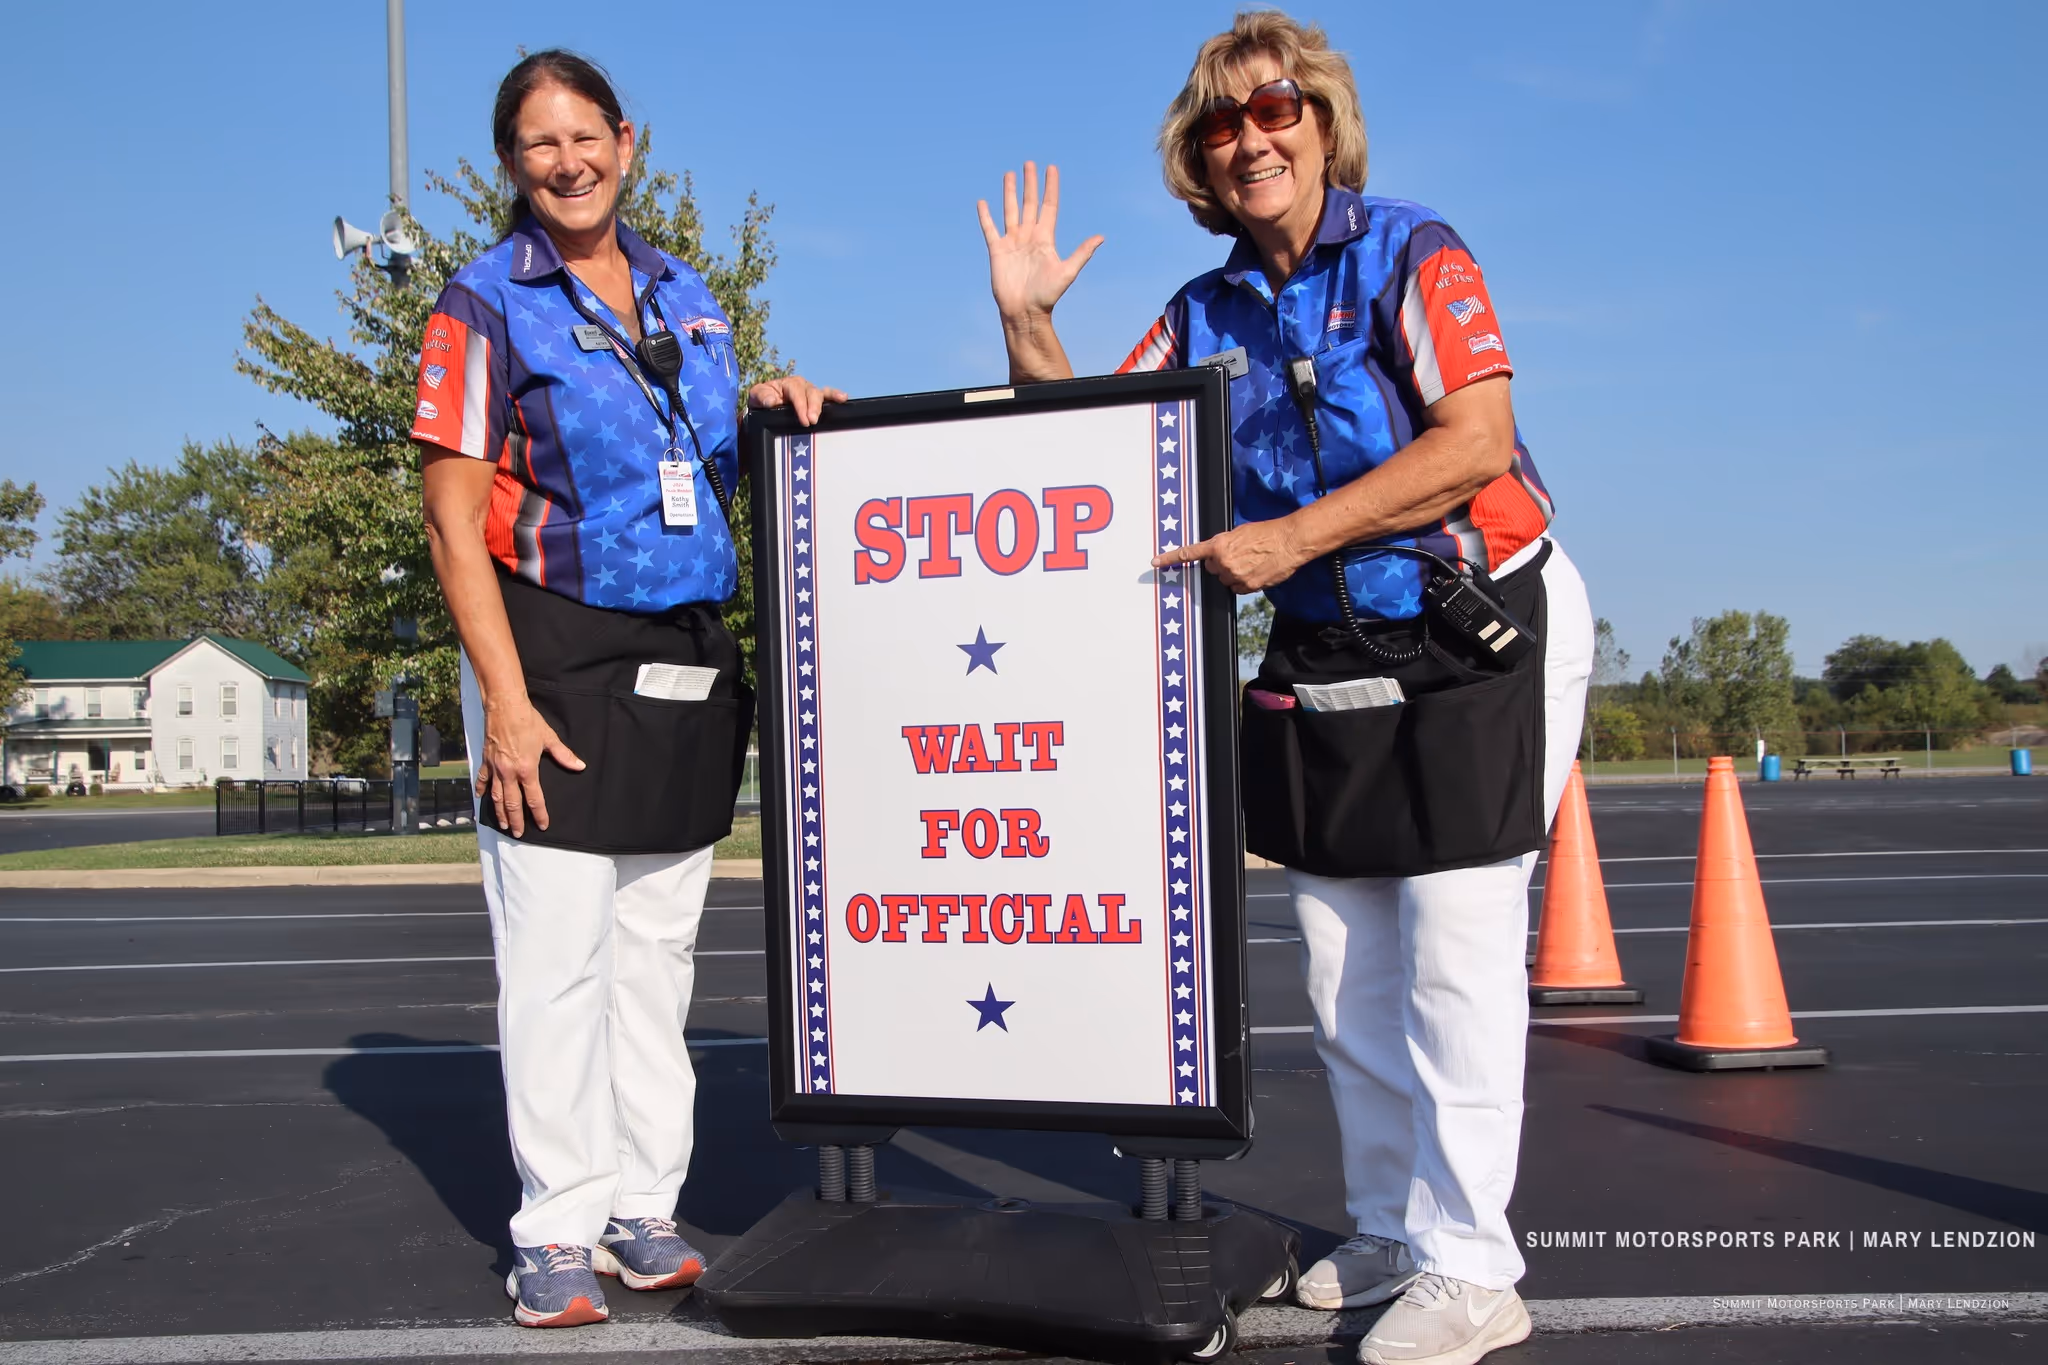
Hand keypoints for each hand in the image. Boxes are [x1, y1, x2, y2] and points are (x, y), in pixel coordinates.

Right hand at [476, 696, 584, 837]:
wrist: (505, 706)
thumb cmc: (528, 721)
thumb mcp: (549, 738)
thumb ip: (564, 755)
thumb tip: (579, 766)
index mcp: (527, 769)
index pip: (535, 798)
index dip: (539, 814)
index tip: (543, 825)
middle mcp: (509, 772)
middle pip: (512, 803)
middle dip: (516, 820)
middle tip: (518, 833)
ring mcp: (496, 768)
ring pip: (496, 796)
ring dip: (499, 812)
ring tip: (503, 824)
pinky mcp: (486, 760)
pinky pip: (483, 779)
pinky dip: (482, 790)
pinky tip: (482, 798)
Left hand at [748, 374, 847, 426]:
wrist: (764, 407)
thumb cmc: (762, 400)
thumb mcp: (757, 397)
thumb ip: (762, 397)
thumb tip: (771, 401)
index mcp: (788, 383)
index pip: (797, 392)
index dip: (801, 405)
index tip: (804, 419)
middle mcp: (802, 386)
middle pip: (812, 393)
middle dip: (813, 407)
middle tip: (812, 421)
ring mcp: (810, 393)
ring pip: (821, 395)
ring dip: (822, 406)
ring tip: (823, 415)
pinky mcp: (816, 402)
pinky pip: (828, 397)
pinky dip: (836, 396)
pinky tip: (844, 399)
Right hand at [976, 161, 1103, 325]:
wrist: (1024, 312)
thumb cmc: (1047, 296)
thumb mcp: (1067, 272)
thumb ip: (1081, 253)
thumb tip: (1101, 237)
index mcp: (1045, 239)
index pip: (1049, 206)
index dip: (1050, 187)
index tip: (1051, 168)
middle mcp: (1029, 236)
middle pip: (1030, 203)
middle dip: (1030, 183)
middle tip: (1029, 163)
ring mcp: (1013, 242)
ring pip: (1010, 211)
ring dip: (1009, 192)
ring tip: (1009, 174)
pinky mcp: (997, 251)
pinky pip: (990, 229)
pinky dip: (986, 216)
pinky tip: (983, 202)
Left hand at [1153, 519, 1313, 593]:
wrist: (1288, 541)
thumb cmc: (1267, 533)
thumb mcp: (1240, 533)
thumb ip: (1224, 544)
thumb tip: (1218, 554)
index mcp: (1218, 545)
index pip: (1189, 553)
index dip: (1170, 559)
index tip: (1154, 563)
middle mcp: (1223, 562)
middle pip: (1212, 569)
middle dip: (1222, 563)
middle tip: (1240, 554)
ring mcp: (1234, 575)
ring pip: (1225, 579)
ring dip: (1234, 573)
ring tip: (1252, 562)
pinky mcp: (1246, 586)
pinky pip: (1238, 588)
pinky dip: (1244, 582)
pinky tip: (1256, 571)